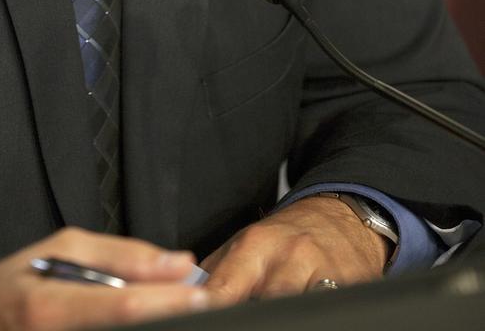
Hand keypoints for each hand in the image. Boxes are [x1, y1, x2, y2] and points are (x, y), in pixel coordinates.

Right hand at [0, 226, 209, 329]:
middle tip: (200, 309)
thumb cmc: (13, 283)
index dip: (166, 303)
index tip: (202, 295)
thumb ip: (122, 255)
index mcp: (48, 308)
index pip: (120, 307)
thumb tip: (180, 262)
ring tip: (171, 313)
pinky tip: (141, 324)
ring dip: (154, 330)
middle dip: (167, 321)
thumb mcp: (61, 249)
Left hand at [202, 195, 388, 303]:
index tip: (199, 316)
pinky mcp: (349, 287)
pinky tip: (299, 313)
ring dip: (279, 314)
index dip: (210, 307)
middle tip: (241, 316)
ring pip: (293, 309)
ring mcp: (321, 273)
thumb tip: (186, 295)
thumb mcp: (247, 243)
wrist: (340, 218)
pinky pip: (323, 308)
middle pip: (263, 304)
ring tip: (270, 315)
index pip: (224, 288)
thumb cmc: (287, 237)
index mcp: (254, 246)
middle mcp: (287, 257)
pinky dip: (308, 314)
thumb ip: (218, 272)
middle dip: (250, 315)